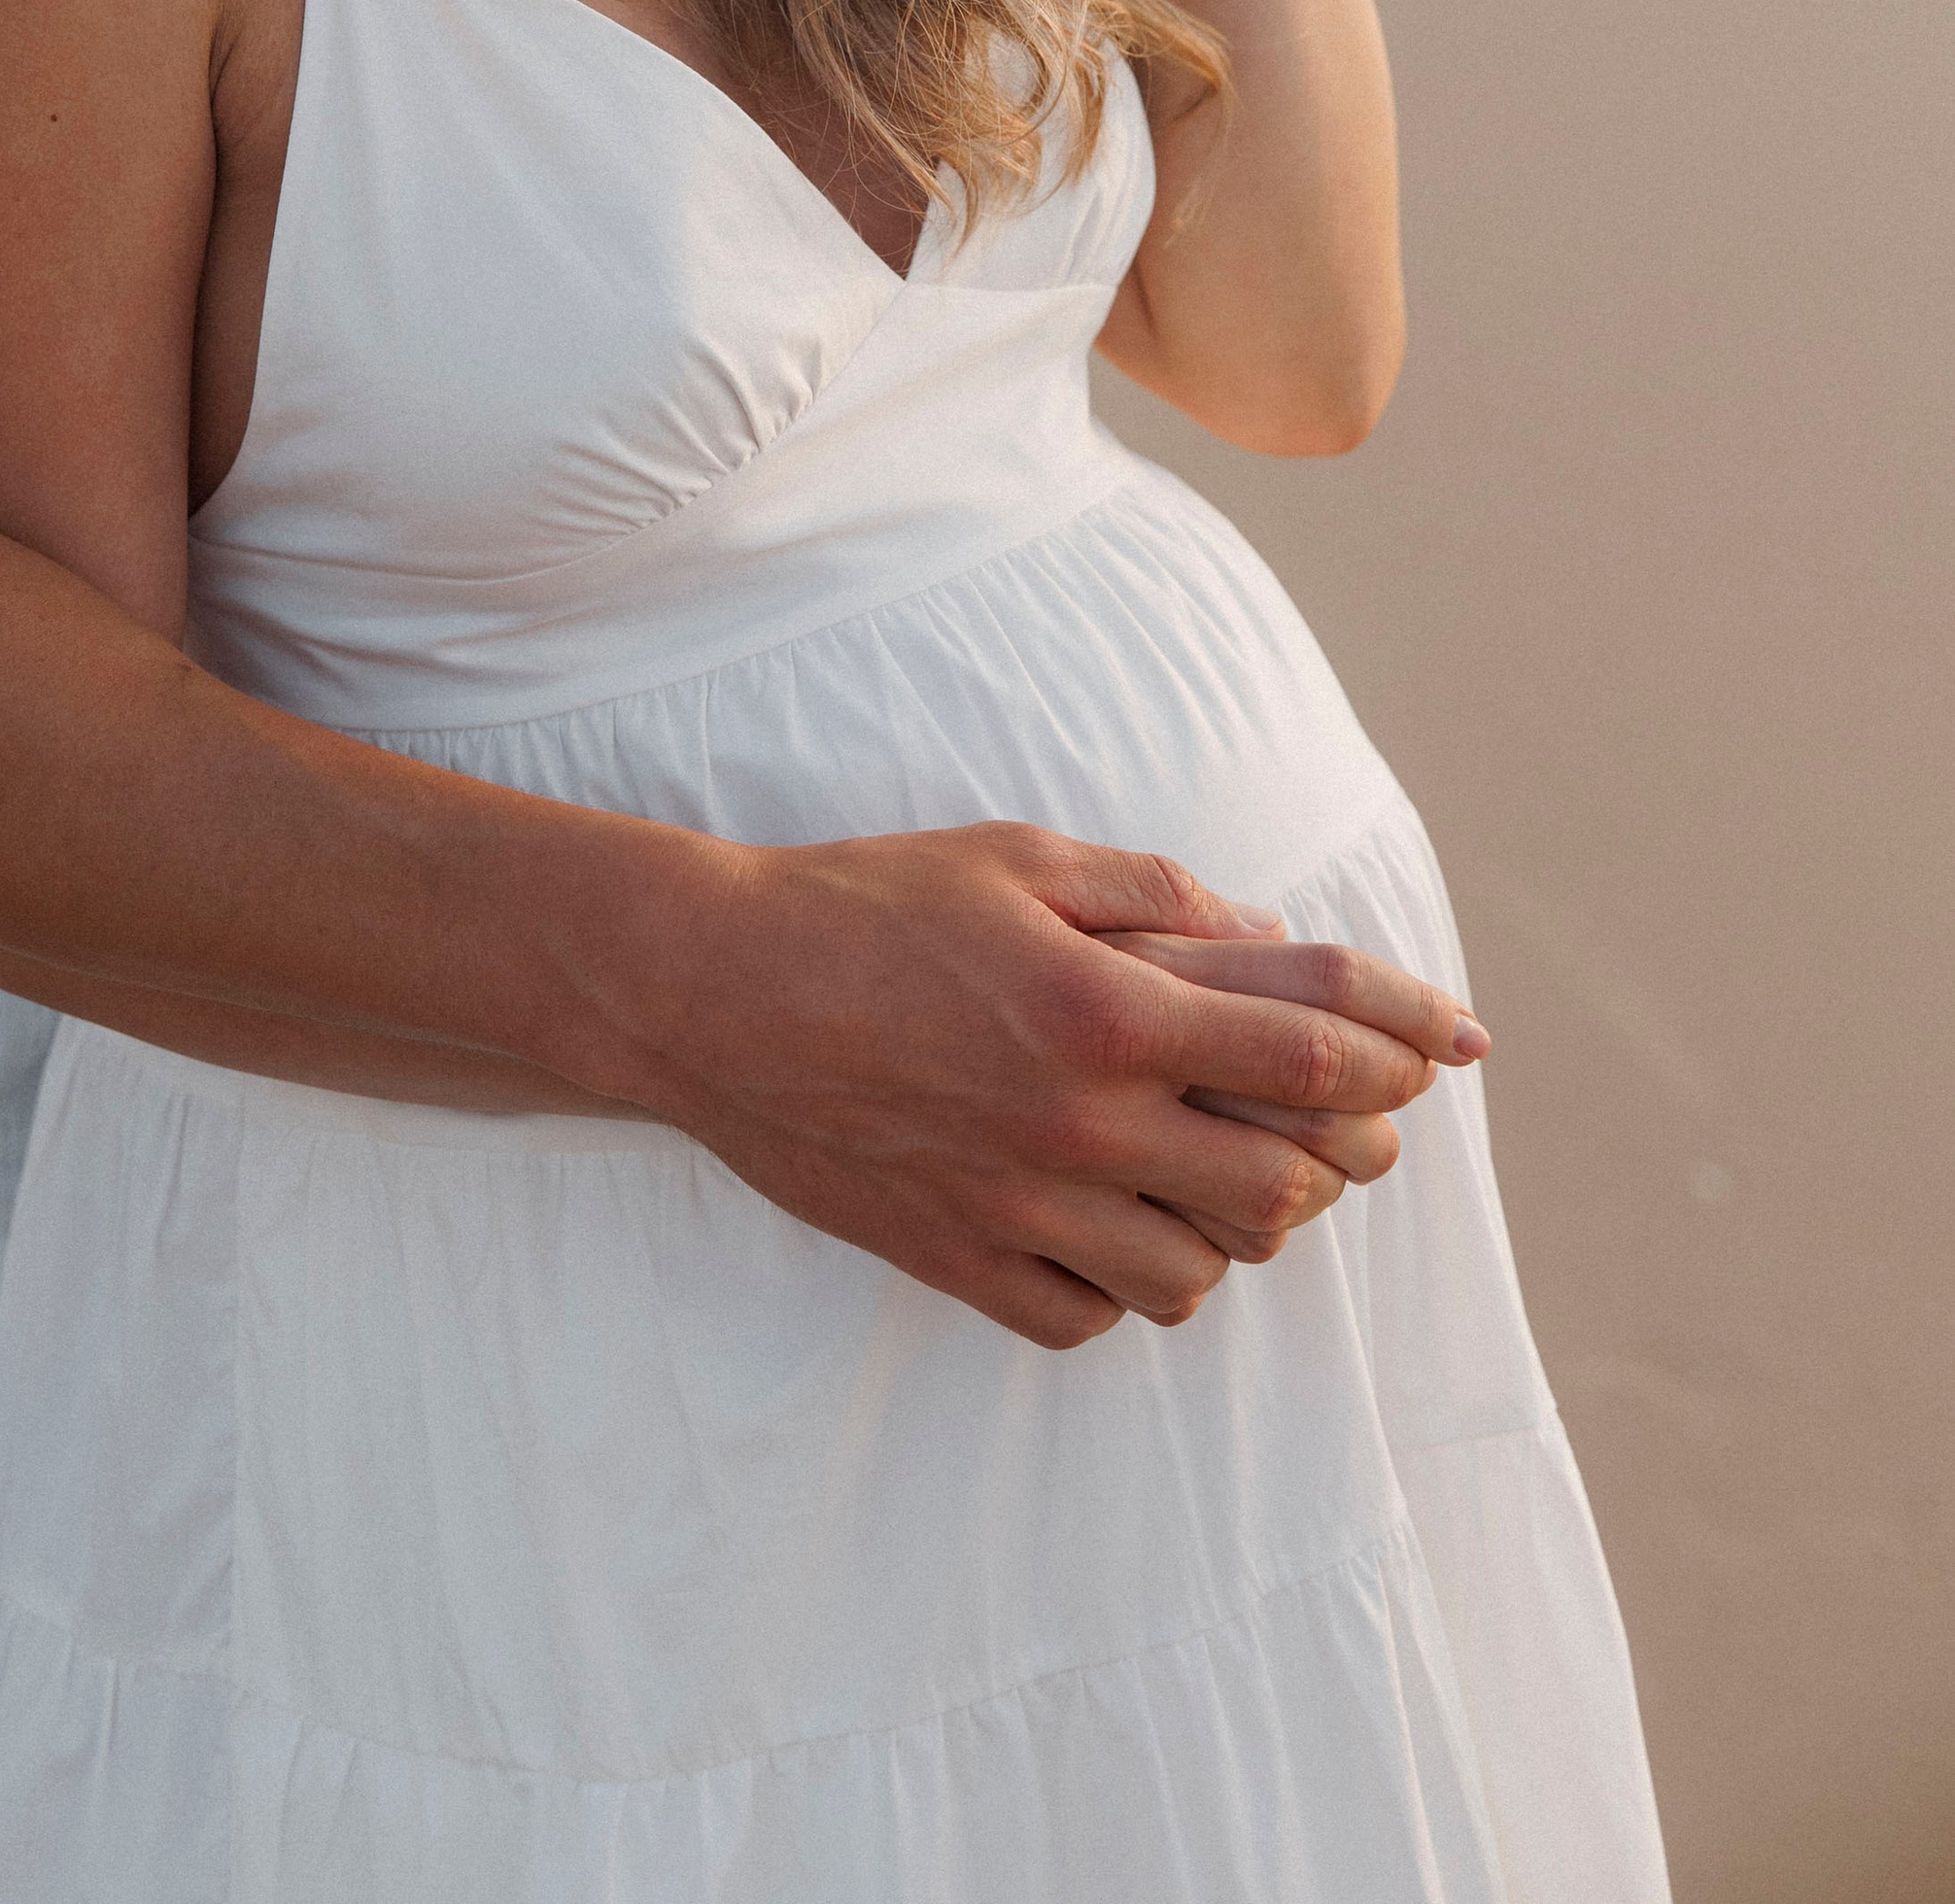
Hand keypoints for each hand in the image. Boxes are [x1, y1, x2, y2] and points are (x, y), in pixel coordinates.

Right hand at [610, 825, 1482, 1351]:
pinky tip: (1125, 1228)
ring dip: (1246, 1224)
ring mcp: (1023, 1204)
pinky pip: (1094, 1316)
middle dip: (1350, 1144)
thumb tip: (1267, 942)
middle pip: (1288, 1176)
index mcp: (1107, 1006)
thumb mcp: (1019, 857)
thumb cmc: (867, 903)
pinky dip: (1131, 1284)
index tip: (1462, 1040)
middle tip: (1350, 1114)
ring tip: (1235, 1173)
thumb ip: (1157, 896)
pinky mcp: (962, 1261)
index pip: (1317, 1043)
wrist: (712, 991)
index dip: (1413, 1036)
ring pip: (1205, 1270)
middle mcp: (1082, 1119)